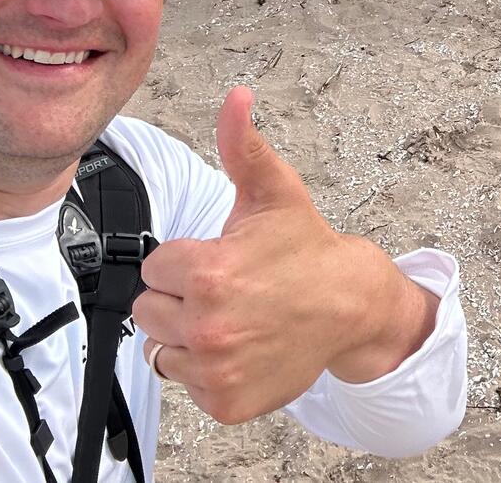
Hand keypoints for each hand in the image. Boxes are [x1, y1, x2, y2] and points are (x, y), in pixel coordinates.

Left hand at [133, 88, 437, 423]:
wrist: (349, 305)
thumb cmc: (306, 249)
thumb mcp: (273, 192)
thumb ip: (242, 145)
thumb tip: (237, 98)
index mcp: (209, 272)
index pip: (155, 268)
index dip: (186, 260)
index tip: (223, 258)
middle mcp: (207, 326)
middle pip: (150, 310)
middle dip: (182, 297)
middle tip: (228, 288)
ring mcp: (215, 368)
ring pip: (161, 349)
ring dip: (188, 335)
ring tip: (232, 316)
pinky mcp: (224, 401)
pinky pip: (186, 383)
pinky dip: (207, 370)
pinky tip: (240, 346)